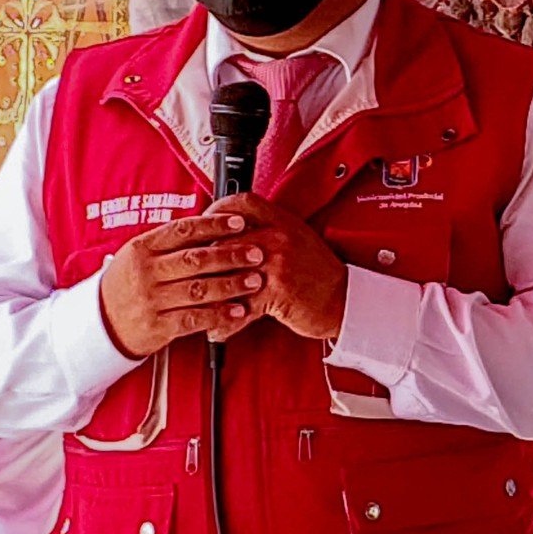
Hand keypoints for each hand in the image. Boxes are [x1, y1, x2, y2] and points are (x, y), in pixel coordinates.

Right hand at [98, 213, 264, 358]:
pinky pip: (194, 319)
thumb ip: (170, 242)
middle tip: (257, 253)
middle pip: (195, 259)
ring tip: (255, 281)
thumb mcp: (139, 255)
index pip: (182, 230)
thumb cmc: (127, 285)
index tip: (239, 222)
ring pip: (198, 289)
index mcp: (142, 248)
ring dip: (231, 285)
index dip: (214, 225)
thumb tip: (212, 224)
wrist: (101, 323)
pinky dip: (219, 316)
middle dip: (231, 255)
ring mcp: (151, 300)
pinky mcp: (157, 326)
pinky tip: (239, 312)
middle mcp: (145, 272)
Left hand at [206, 193, 348, 341]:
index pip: (241, 203)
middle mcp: (278, 237)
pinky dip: (226, 322)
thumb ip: (267, 230)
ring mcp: (277, 262)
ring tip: (196, 307)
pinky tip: (217, 329)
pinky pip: (241, 305)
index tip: (201, 225)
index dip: (215, 211)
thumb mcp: (296, 238)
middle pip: (224, 240)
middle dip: (202, 261)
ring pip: (228, 273)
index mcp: (281, 220)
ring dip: (208, 295)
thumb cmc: (317, 273)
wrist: (344, 300)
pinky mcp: (278, 290)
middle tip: (188, 275)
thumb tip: (231, 232)